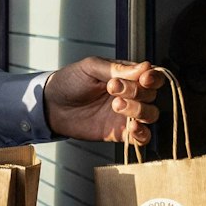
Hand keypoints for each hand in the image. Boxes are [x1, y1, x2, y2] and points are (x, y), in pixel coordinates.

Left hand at [43, 58, 160, 143]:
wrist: (51, 105)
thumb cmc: (70, 81)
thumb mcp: (91, 67)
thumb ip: (117, 69)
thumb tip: (145, 67)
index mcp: (127, 76)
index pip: (152, 76)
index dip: (153, 78)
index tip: (143, 78)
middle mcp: (131, 95)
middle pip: (151, 95)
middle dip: (135, 91)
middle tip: (112, 88)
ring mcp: (127, 115)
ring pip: (150, 114)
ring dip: (138, 110)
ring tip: (116, 105)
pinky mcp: (120, 133)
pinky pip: (142, 137)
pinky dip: (142, 134)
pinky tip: (132, 128)